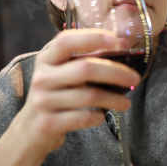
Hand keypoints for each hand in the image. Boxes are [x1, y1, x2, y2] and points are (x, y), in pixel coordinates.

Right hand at [0, 29, 140, 165]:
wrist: (30, 128)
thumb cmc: (57, 93)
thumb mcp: (64, 72)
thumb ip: (88, 58)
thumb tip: (122, 45)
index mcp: (47, 59)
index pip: (66, 41)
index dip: (92, 37)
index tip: (117, 40)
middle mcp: (42, 77)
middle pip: (85, 69)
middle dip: (116, 72)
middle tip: (135, 78)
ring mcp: (43, 101)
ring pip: (88, 96)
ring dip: (113, 98)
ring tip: (126, 103)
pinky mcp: (47, 123)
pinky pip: (82, 118)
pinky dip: (97, 117)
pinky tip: (103, 115)